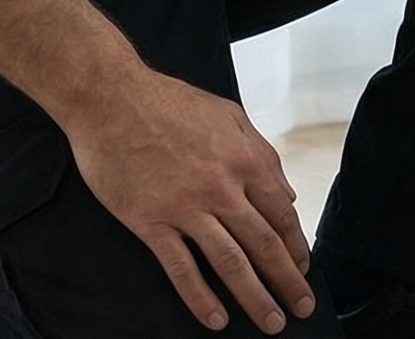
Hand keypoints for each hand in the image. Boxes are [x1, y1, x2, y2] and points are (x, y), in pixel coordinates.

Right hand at [62, 68, 314, 332]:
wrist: (111, 97)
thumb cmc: (169, 102)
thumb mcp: (228, 114)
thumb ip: (262, 154)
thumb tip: (286, 195)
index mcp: (244, 161)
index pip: (281, 215)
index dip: (296, 247)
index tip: (303, 269)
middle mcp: (221, 188)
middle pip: (264, 245)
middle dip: (288, 282)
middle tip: (303, 308)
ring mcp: (185, 207)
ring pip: (230, 263)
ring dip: (254, 297)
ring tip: (271, 323)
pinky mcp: (150, 221)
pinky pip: (181, 267)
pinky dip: (200, 297)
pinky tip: (215, 318)